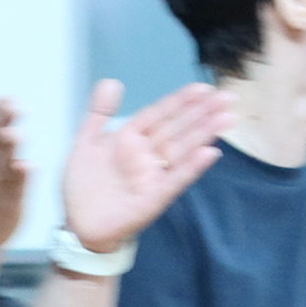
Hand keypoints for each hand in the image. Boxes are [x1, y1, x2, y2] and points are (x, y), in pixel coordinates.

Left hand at [54, 78, 230, 254]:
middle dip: (202, 113)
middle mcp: (146, 154)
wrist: (78, 224)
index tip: (204, 88)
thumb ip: (99, 112)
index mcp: (131, 138)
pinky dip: (192, 167)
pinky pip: (175, 180)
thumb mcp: (85, 142)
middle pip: (178, 129)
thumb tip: (112, 81)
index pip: (161, 114)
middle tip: (227, 97)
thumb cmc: (83, 186)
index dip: (182, 101)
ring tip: (226, 118)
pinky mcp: (153, 198)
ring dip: (204, 134)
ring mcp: (152, 176)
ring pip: (182, 150)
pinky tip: (209, 153)